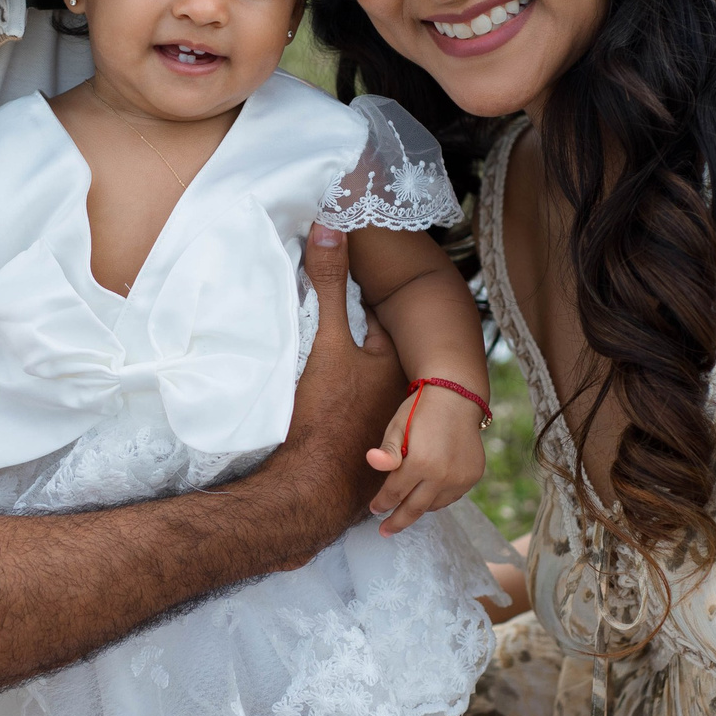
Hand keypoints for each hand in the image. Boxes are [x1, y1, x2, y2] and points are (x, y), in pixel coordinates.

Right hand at [249, 224, 407, 562]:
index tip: (359, 293)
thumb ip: (330, 283)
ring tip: (346, 378)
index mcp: (400, 365)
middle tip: (351, 333)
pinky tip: (342, 419)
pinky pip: (375, 428)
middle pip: (390, 359)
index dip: (373, 305)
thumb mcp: (324, 341)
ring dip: (369, 386)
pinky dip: (363, 419)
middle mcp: (406, 398)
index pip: (391, 321)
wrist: (309, 490)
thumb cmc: (323, 414)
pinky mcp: (378, 458)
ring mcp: (394, 431)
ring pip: (385, 396)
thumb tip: (330, 225)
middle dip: (374, 345)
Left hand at [367, 384, 484, 534]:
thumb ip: (387, 450)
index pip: (394, 493)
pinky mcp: (472, 477)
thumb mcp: (397, 427)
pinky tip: (428, 494)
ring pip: (433, 505)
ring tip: (406, 510)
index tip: (374, 509)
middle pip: (414, 509)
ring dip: (418, 508)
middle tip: (384, 532)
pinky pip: (451, 497)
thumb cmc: (420, 411)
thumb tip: (372, 462)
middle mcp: (442, 475)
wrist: (457, 397)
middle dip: (396, 522)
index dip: (381, 503)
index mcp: (420, 463)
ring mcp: (460, 478)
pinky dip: (437, 499)